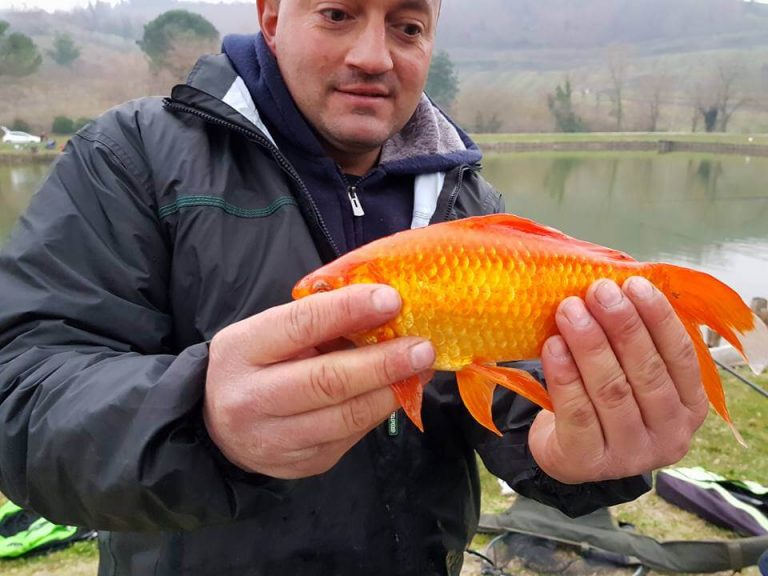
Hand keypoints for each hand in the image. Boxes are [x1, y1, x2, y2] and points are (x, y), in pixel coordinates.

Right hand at [203, 284, 434, 479]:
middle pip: (327, 381)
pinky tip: (399, 391)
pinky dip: (380, 410)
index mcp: (241, 350)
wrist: (221, 427)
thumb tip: (383, 306)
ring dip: (391, 390)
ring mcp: (275, 439)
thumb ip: (317, 320)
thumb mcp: (271, 332)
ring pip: (346, 416)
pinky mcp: (302, 465)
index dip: (349, 310)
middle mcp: (251, 399)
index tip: (391, 299)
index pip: (300, 325)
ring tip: (421, 368)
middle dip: (383, 362)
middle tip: (423, 347)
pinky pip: (351, 436)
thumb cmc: (257, 364)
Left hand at [529, 277, 708, 483]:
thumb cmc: (603, 400)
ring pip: (612, 391)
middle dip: (622, 326)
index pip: (681, 357)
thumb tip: (617, 285)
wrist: (567, 451)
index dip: (659, 318)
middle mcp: (669, 435)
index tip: (634, 284)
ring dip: (590, 345)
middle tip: (598, 291)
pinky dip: (565, 376)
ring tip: (570, 310)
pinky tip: (553, 346)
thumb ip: (633, 341)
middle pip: (647, 372)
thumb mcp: (631, 374)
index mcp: (689, 406)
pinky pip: (577, 413)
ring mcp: (630, 454)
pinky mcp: (589, 462)